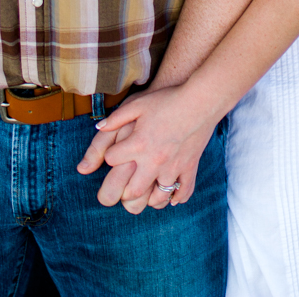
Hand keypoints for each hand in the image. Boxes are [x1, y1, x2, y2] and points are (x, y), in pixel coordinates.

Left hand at [77, 84, 220, 213]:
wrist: (200, 101)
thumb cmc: (167, 100)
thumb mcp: (138, 103)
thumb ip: (117, 117)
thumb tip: (98, 127)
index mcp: (138, 144)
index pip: (112, 160)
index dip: (110, 156)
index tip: (114, 153)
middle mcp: (153, 161)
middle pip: (131, 190)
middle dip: (123, 190)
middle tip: (123, 185)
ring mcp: (173, 168)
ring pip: (157, 197)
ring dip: (149, 198)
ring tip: (145, 191)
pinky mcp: (189, 169)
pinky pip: (183, 192)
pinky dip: (176, 198)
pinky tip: (171, 197)